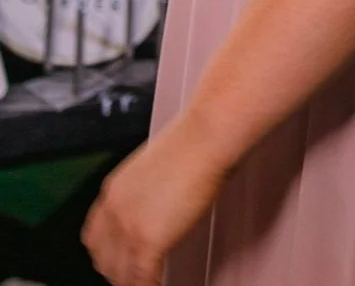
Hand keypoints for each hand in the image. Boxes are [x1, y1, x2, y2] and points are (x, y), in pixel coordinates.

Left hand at [82, 118, 230, 285]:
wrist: (206, 136)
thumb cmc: (196, 140)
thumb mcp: (159, 166)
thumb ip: (150, 191)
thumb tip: (163, 205)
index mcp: (113, 191)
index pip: (95, 237)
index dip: (107, 253)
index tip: (119, 260)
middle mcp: (113, 212)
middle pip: (103, 260)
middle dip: (118, 271)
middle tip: (136, 276)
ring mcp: (127, 229)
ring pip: (120, 274)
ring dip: (133, 281)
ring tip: (150, 281)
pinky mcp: (147, 242)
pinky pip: (141, 280)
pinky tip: (159, 285)